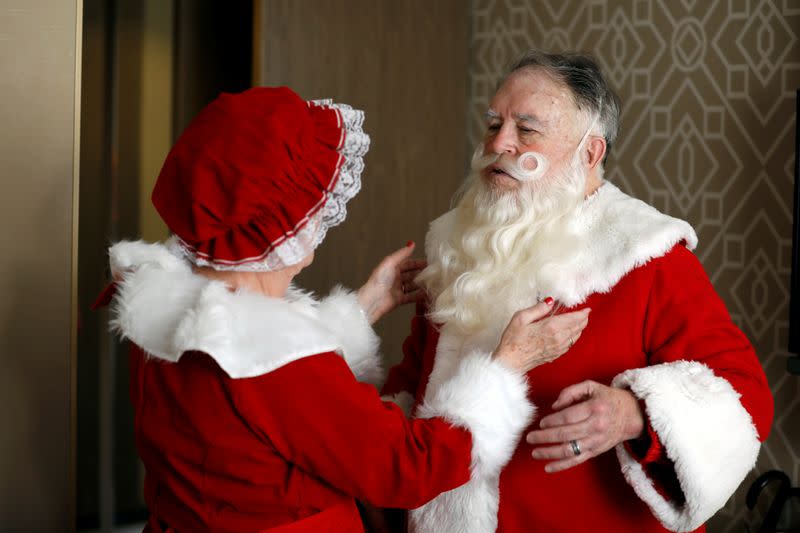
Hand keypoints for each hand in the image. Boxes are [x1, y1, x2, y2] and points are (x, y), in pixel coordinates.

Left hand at [357, 242, 426, 323]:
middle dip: (421, 273)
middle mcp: (395, 278)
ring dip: (421, 284)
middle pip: (411, 274)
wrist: (373, 300)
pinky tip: (428, 294)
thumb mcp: (390, 263)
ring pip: (412, 285)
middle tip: (434, 274)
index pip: (407, 263)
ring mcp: (397, 289)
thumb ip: (401, 254)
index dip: (417, 263)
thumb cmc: (380, 279)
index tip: (429, 263)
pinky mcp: (399, 300)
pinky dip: (419, 296)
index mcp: (392, 268)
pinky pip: (411, 297)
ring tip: (433, 283)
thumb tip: (412, 243)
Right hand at [492, 300, 589, 372]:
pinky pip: (570, 345)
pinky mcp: (555, 355)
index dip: (582, 313)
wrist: (510, 362)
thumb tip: (550, 301)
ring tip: (581, 322)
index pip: (573, 319)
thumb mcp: (521, 318)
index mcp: (550, 327)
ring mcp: (558, 348)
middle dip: (583, 320)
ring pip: (576, 337)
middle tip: (585, 313)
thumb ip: (538, 308)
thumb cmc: (513, 340)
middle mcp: (558, 338)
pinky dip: (574, 337)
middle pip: (577, 327)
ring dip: (580, 328)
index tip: (587, 309)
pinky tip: (572, 335)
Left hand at [526, 380, 644, 472]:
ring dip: (549, 452)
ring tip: (534, 452)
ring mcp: (596, 441)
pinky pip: (577, 460)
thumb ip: (571, 392)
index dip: (553, 420)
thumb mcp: (591, 386)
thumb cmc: (607, 398)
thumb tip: (554, 406)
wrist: (631, 415)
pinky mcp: (596, 451)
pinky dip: (562, 465)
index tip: (541, 422)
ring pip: (569, 450)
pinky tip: (548, 467)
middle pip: (566, 434)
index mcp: (594, 408)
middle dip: (545, 437)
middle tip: (530, 437)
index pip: (569, 417)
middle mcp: (596, 426)